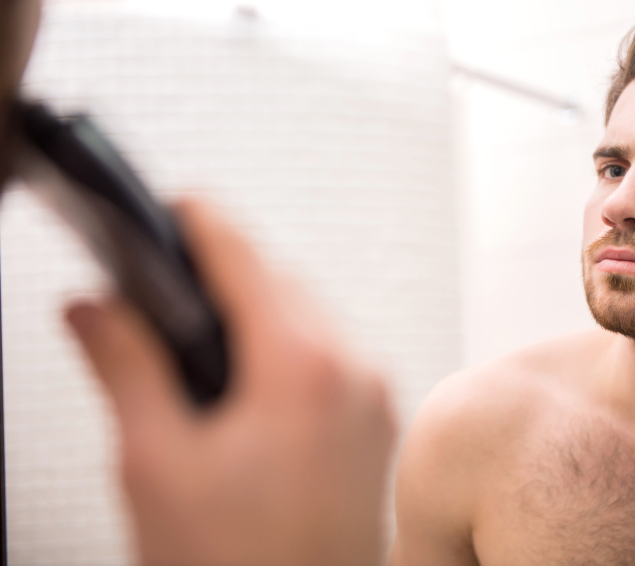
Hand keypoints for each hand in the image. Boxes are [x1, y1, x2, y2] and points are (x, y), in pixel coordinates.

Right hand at [65, 199, 395, 565]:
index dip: (199, 222)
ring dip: (262, 309)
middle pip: (284, 280)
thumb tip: (92, 310)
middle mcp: (353, 372)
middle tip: (174, 285)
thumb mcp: (155, 462)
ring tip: (207, 338)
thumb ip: (124, 367)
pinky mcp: (378, 423)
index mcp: (301, 369)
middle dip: (228, 272)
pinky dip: (293, 346)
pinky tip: (253, 380)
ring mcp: (375, 398)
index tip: (174, 207)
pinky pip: (335, 353)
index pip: (244, 255)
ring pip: (313, 314)